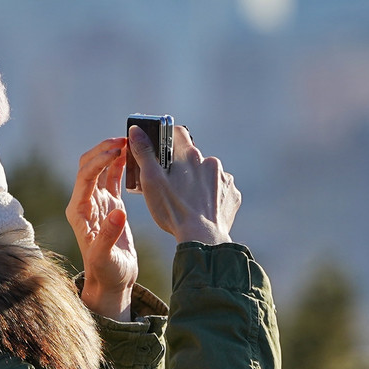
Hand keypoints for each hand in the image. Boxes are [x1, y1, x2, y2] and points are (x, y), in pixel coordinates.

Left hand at [65, 138, 138, 319]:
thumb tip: (119, 212)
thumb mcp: (105, 257)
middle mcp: (85, 202)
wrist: (111, 283)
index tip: (117, 150)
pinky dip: (120, 165)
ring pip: (101, 169)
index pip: (86, 176)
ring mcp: (98, 203)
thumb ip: (109, 234)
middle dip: (104, 149)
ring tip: (129, 141)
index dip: (100, 160)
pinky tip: (131, 155)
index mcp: (79, 210)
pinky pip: (113, 179)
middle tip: (125, 139)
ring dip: (112, 153)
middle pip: (89, 166)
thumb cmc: (106, 273)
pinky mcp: (111, 206)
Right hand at [128, 124, 239, 246]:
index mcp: (189, 155)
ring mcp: (224, 179)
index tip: (160, 150)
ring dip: (198, 181)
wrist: (203, 238)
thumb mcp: (151, 180)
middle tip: (172, 186)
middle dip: (182, 167)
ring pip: (207, 174)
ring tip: (188, 201)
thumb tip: (136, 130)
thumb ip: (143, 152)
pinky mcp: (232, 194)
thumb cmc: (173, 210)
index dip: (167, 138)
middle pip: (192, 156)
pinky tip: (202, 208)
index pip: (177, 132)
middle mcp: (210, 162)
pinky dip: (211, 195)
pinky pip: (220, 189)